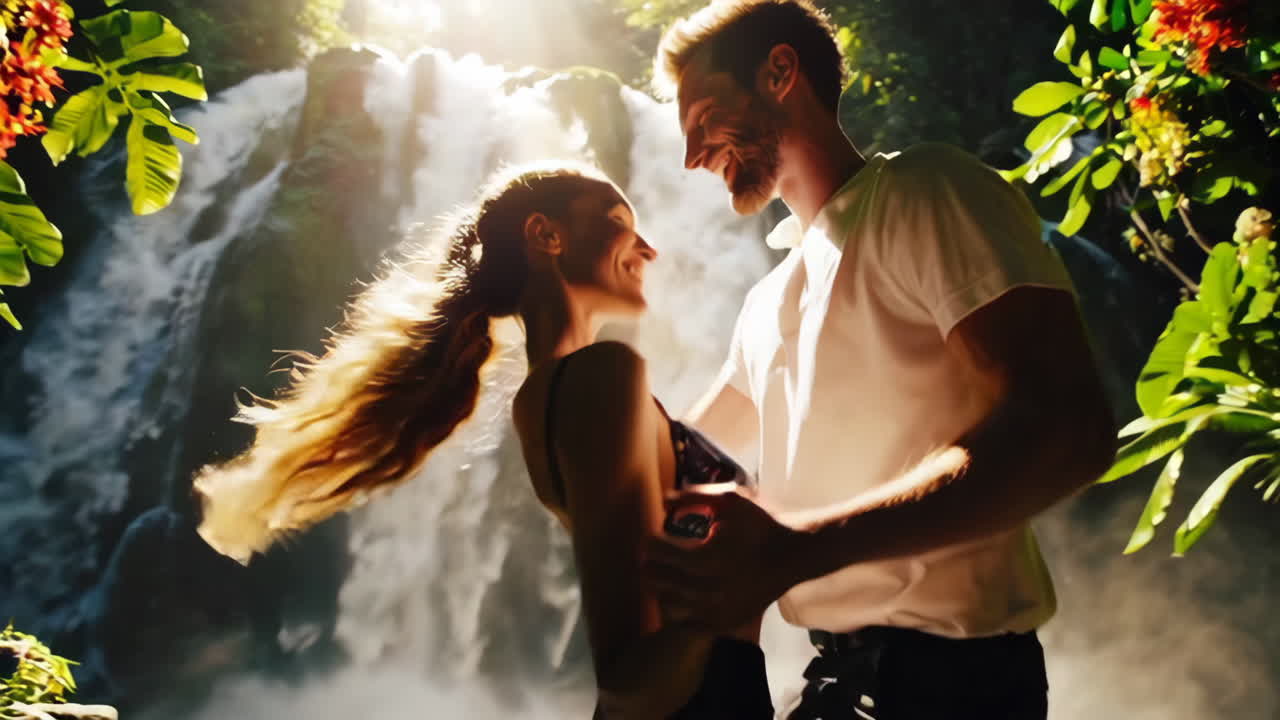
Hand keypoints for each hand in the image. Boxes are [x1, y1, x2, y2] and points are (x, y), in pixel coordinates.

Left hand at [644, 486, 804, 632]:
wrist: (794, 554)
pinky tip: (675, 602)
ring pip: (674, 605)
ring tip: (656, 581)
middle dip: (651, 569)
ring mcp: (719, 609)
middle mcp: (710, 588)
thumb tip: (664, 499)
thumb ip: (695, 498)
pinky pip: (693, 624)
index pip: (665, 554)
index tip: (648, 538)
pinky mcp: (728, 622)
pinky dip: (679, 614)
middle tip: (645, 561)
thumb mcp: (730, 502)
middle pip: (664, 581)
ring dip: (660, 591)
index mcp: (708, 558)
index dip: (652, 545)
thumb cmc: (761, 525)